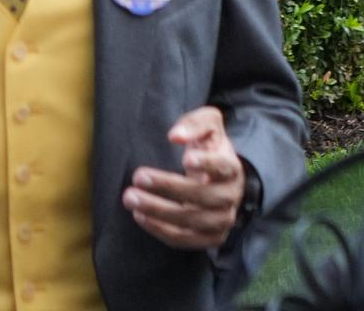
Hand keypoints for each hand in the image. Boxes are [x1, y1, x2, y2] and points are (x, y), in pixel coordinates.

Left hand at [123, 106, 245, 250]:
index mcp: (232, 168)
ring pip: (192, 220)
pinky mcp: (209, 239)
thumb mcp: (208, 128)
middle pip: (204, 196)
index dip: (208, 164)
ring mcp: (222, 220)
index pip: (224, 167)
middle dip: (169, 187)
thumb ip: (195, 124)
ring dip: (158, 211)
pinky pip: (184, 239)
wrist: (219, 182)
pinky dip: (160, 230)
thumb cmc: (208, 151)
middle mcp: (231, 196)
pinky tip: (140, 216)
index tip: (186, 158)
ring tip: (131, 198)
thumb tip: (175, 136)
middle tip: (138, 176)